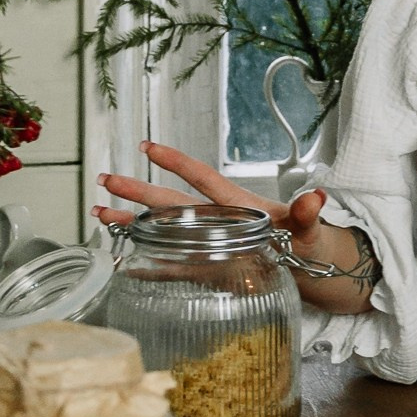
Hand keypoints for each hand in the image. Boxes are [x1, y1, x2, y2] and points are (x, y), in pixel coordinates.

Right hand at [97, 142, 330, 258]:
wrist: (310, 269)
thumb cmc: (310, 243)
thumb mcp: (310, 229)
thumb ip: (308, 214)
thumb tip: (317, 197)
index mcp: (237, 204)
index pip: (202, 178)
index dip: (176, 162)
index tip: (148, 147)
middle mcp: (215, 220)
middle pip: (170, 202)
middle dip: (138, 191)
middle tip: (106, 180)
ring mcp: (208, 244)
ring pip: (162, 230)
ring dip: (132, 222)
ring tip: (99, 213)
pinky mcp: (207, 268)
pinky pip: (171, 266)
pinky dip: (147, 265)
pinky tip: (122, 262)